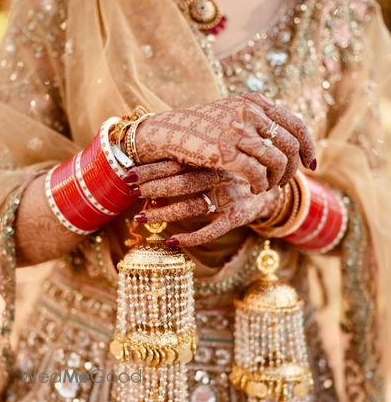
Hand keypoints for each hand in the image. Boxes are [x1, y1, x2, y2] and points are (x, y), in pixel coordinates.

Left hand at [133, 167, 278, 246]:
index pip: (178, 162)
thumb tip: (153, 165)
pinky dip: (192, 237)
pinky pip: (212, 230)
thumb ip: (191, 160)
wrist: (274, 186)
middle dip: (153, 187)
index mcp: (213, 159)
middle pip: (182, 182)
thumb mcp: (217, 160)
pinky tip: (172, 242)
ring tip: (140, 218)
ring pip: (191, 206)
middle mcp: (220, 176)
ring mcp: (229, 197)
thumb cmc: (235, 173)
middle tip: (130, 191)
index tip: (128, 172)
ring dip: (164, 213)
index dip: (153, 168)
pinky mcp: (237, 217)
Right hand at [135, 94, 315, 193]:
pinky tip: (254, 189)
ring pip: (277, 161)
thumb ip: (257, 121)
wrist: (167, 133)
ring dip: (276, 180)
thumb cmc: (200, 129)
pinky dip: (261, 185)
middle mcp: (249, 113)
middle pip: (290, 145)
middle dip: (292, 169)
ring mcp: (237, 132)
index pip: (295, 124)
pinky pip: (258, 174)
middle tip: (283, 182)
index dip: (308, 147)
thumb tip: (288, 141)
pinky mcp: (225, 153)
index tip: (311, 164)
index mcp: (254, 102)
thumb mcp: (232, 115)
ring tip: (267, 187)